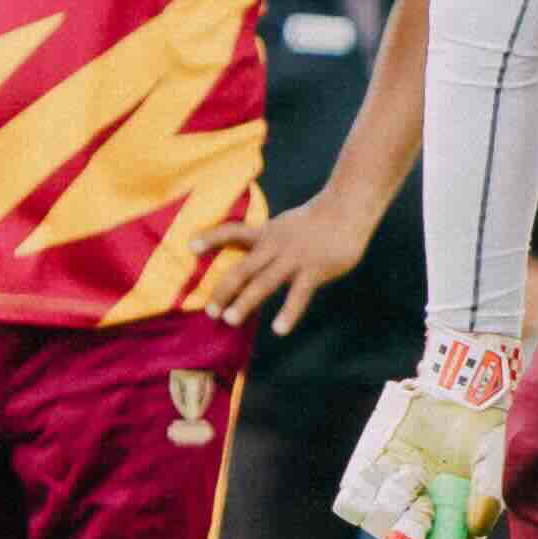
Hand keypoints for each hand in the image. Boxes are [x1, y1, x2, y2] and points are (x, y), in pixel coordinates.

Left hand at [196, 186, 381, 331]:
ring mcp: (293, 259)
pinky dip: (288, 313)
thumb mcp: (286, 226)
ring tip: (230, 320)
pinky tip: (279, 329)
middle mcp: (274, 246)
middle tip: (210, 312)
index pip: (233, 232)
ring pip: (263, 283)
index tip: (190, 247)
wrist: (347, 209)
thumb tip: (253, 258)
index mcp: (266, 234)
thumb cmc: (318, 221)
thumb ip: (269, 241)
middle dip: (223, 291)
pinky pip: (298, 295)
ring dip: (245, 302)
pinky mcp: (314, 270)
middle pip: (241, 269)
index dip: (211, 238)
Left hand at [332, 335, 517, 538]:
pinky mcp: (367, 476)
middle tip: (422, 511)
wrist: (453, 391)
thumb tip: (477, 526)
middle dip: (410, 535)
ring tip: (411, 475)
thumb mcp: (495, 457)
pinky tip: (388, 470)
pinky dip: (364, 493)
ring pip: (377, 523)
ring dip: (391, 505)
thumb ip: (490, 489)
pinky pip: (353, 500)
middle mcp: (422, 516)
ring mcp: (392, 498)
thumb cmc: (482, 428)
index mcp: (455, 522)